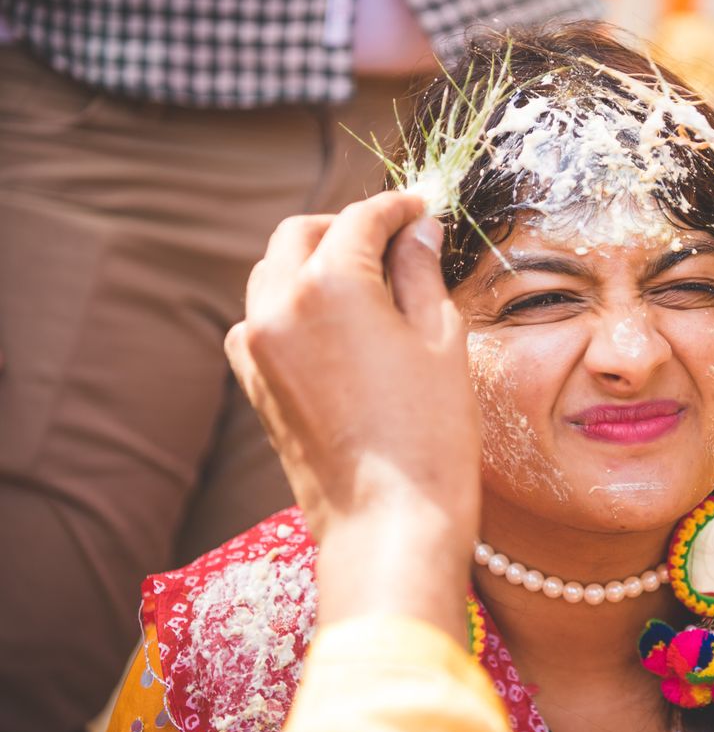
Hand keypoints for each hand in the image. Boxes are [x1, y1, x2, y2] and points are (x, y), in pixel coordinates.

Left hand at [225, 192, 480, 628]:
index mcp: (330, 283)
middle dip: (348, 226)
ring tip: (368, 278)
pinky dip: (292, 303)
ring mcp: (256, 346)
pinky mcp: (254, 382)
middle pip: (303, 233)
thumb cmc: (432, 434)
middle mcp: (278, 304)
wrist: (389, 524)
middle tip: (396, 238)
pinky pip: (262, 318)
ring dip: (314, 260)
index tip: (422, 208)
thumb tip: (419, 232)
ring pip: (273, 272)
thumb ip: (422, 274)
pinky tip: (336, 324)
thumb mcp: (441, 341)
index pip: (361, 218)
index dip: (397, 207)